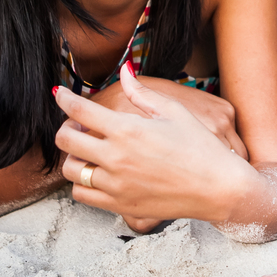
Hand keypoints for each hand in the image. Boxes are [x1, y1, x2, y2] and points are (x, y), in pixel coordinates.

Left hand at [55, 63, 255, 222]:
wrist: (218, 188)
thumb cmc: (200, 147)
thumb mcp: (174, 112)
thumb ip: (142, 92)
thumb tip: (124, 70)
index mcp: (128, 129)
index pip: (79, 109)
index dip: (63, 97)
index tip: (59, 92)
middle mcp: (116, 157)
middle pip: (65, 140)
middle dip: (65, 127)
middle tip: (77, 124)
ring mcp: (115, 185)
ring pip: (70, 170)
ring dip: (73, 156)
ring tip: (88, 150)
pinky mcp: (119, 205)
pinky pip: (82, 195)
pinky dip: (82, 183)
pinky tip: (96, 173)